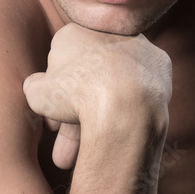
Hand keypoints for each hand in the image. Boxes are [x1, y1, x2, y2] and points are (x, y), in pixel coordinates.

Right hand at [23, 24, 171, 167]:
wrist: (125, 101)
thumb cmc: (75, 94)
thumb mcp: (38, 92)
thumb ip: (35, 86)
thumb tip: (34, 86)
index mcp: (75, 32)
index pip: (60, 67)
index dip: (55, 98)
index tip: (52, 124)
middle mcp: (108, 34)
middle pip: (88, 81)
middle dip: (73, 119)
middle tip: (63, 154)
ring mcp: (138, 48)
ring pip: (112, 89)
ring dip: (95, 125)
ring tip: (80, 161)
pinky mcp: (160, 66)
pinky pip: (138, 93)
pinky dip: (127, 113)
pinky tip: (116, 136)